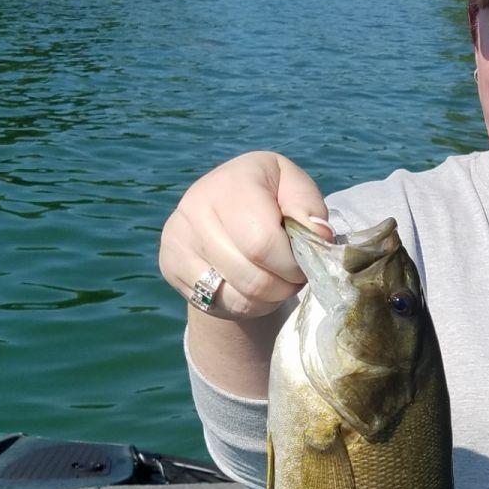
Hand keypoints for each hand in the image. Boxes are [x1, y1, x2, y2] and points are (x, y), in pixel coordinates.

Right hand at [159, 151, 329, 318]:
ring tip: (278, 280)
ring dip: (269, 298)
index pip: (264, 244)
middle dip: (284, 285)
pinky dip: (246, 305)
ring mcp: (177, 237)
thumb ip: (310, 208)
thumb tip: (319, 237)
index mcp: (232, 183)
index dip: (292, 264)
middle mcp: (196, 206)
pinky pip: (217, 304)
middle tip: (295, 276)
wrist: (224, 204)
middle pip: (252, 277)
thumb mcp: (295, 189)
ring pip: (237, 296)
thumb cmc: (270, 196)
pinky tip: (254, 288)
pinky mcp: (169, 264)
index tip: (305, 263)